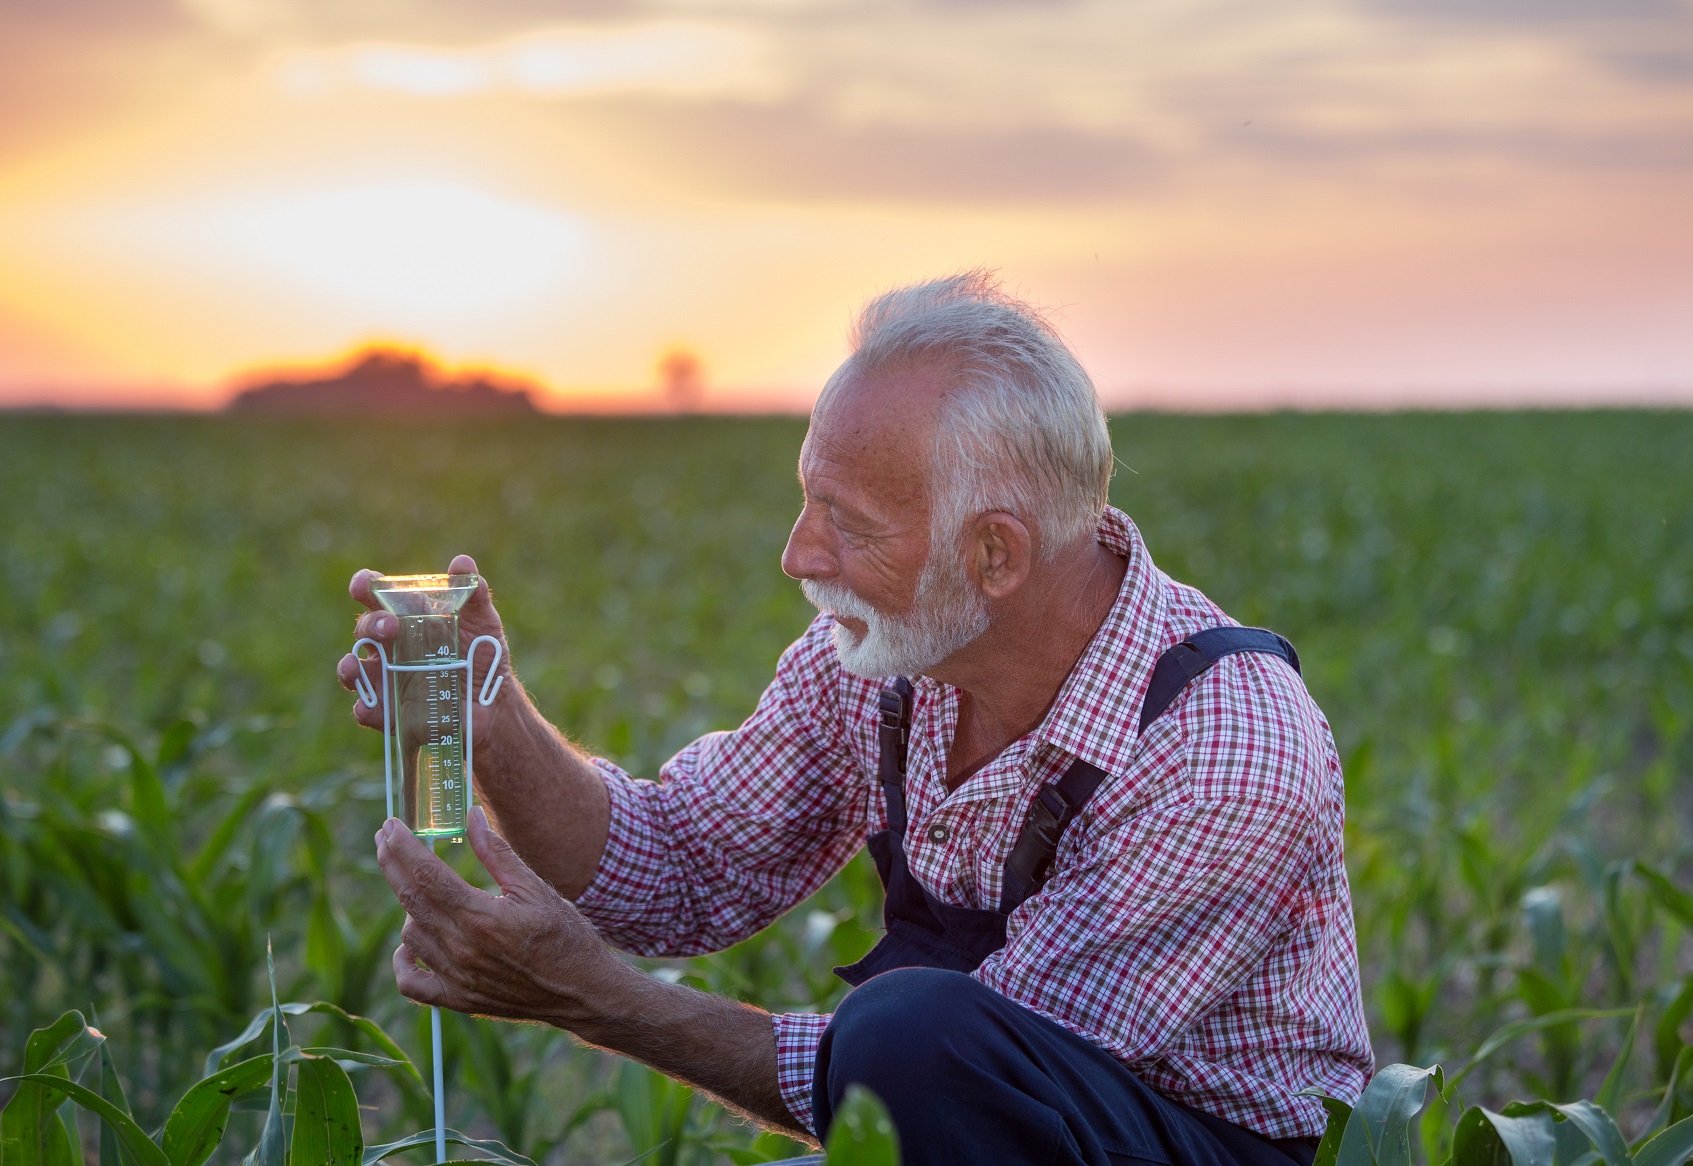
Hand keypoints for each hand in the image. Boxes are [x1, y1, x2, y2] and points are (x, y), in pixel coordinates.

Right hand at [336, 554, 513, 737]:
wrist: (492, 702)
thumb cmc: (480, 654)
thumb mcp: (482, 622)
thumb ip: (473, 593)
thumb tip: (462, 563)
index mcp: (405, 618)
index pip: (375, 597)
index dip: (365, 586)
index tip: (366, 583)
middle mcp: (389, 647)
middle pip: (365, 630)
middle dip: (371, 624)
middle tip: (390, 626)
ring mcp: (386, 679)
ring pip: (352, 671)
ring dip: (348, 667)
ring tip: (354, 663)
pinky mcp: (390, 712)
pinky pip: (367, 710)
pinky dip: (365, 708)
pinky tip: (369, 707)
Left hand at [374, 806, 626, 1026]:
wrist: (582, 992)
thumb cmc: (566, 936)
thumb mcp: (536, 888)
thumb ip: (498, 853)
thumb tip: (472, 816)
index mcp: (482, 916)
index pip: (427, 874)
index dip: (403, 847)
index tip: (390, 825)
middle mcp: (462, 948)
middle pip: (410, 898)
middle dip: (392, 863)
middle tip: (384, 838)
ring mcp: (457, 977)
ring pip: (409, 934)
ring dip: (408, 906)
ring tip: (423, 887)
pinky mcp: (458, 999)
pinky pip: (411, 983)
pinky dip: (403, 961)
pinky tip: (410, 943)